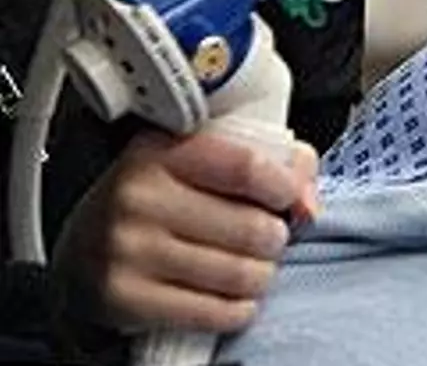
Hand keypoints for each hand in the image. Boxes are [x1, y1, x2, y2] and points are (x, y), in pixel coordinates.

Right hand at [51, 129, 318, 334]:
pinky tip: (231, 299)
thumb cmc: (162, 203)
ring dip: (259, 277)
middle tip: (264, 241)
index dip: (284, 188)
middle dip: (274, 240)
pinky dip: (237, 310)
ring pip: (240, 274)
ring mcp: (127, 249)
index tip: (285, 200)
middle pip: (254, 228)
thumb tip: (307, 205)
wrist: (82, 255)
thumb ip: (274, 166)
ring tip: (247, 269)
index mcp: (163, 152)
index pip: (249, 167)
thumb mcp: (205, 165)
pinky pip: (214, 312)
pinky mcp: (124, 297)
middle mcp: (138, 197)